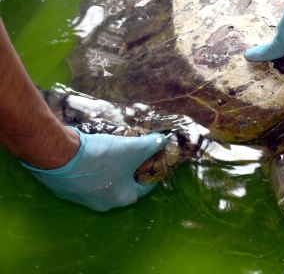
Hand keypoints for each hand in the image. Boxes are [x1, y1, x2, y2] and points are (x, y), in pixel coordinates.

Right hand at [21, 128, 167, 210]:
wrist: (60, 157)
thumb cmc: (102, 158)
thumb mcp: (133, 148)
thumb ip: (151, 145)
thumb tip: (163, 141)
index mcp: (122, 198)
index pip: (144, 187)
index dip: (151, 172)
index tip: (153, 162)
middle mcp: (103, 203)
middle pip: (123, 185)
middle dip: (129, 171)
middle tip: (132, 156)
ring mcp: (83, 198)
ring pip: (103, 183)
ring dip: (109, 170)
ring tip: (112, 154)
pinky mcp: (67, 190)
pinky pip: (85, 180)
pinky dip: (91, 170)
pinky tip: (91, 156)